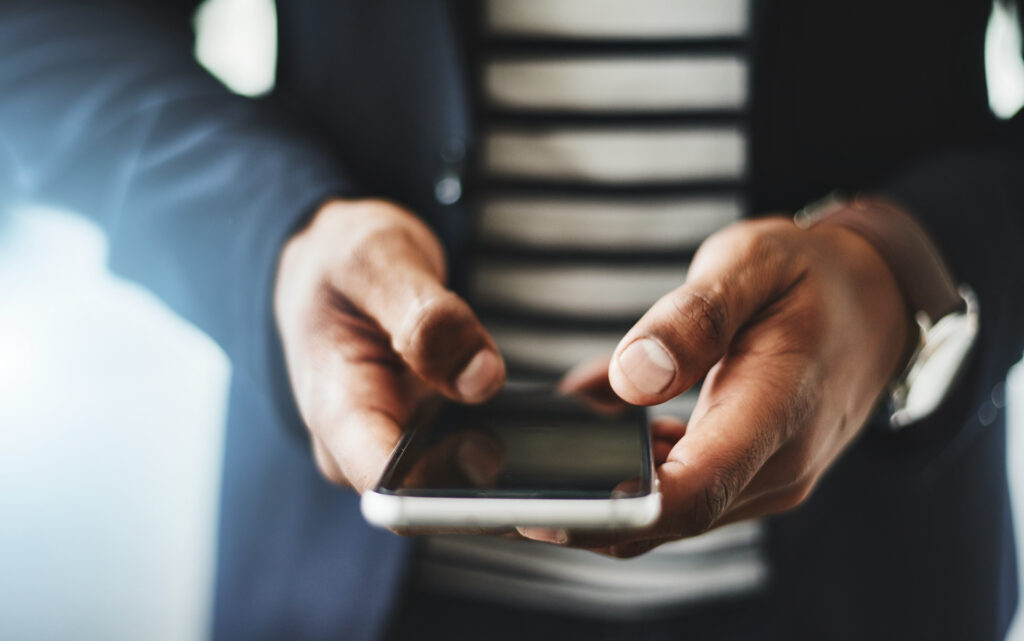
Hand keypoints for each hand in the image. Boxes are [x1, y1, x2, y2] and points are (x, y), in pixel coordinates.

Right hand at [274, 199, 505, 491]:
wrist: (334, 266)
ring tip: (531, 407)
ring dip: (509, 451)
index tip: (497, 452)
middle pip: (438, 495)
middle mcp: (365, 447)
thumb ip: (426, 319)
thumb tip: (480, 378)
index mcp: (338, 412)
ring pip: (467, 480)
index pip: (391, 488)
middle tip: (538, 426)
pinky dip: (510, 431)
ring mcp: (401, 446)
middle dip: (494, 471)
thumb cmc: (341, 262)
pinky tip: (529, 406)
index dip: (447, 491)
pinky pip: (478, 453)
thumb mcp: (376, 263)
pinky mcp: (432, 437)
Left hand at [523, 216, 910, 556]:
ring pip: (672, 514)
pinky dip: (634, 477)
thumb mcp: (752, 264)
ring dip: (606, 495)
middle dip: (587, 512)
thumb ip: (693, 319)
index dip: (613, 512)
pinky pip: (684, 493)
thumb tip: (630, 378)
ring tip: (537, 456)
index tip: (543, 509)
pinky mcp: (753, 475)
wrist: (875, 300)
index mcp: (779, 413)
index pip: (692, 493)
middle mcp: (777, 467)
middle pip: (671, 517)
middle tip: (505, 486)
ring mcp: (768, 479)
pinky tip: (596, 434)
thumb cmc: (811, 276)